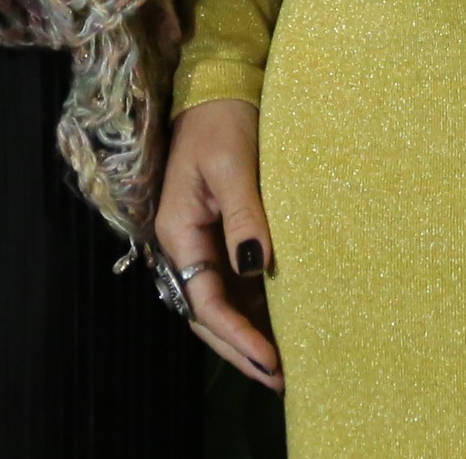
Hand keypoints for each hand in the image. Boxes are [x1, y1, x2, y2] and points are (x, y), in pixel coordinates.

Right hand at [157, 98, 281, 390]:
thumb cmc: (224, 122)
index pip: (206, 302)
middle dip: (241, 349)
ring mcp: (203, 242)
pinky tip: (281, 325)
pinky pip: (235, 282)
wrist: (220, 86)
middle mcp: (186, 245)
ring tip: (286, 364)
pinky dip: (256, 308)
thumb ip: (245, 218)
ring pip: (222, 302)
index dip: (236, 336)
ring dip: (249, 333)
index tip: (271, 362)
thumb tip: (258, 268)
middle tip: (281, 379)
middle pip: (209, 313)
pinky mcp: (221, 233)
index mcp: (179, 232)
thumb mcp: (234, 167)